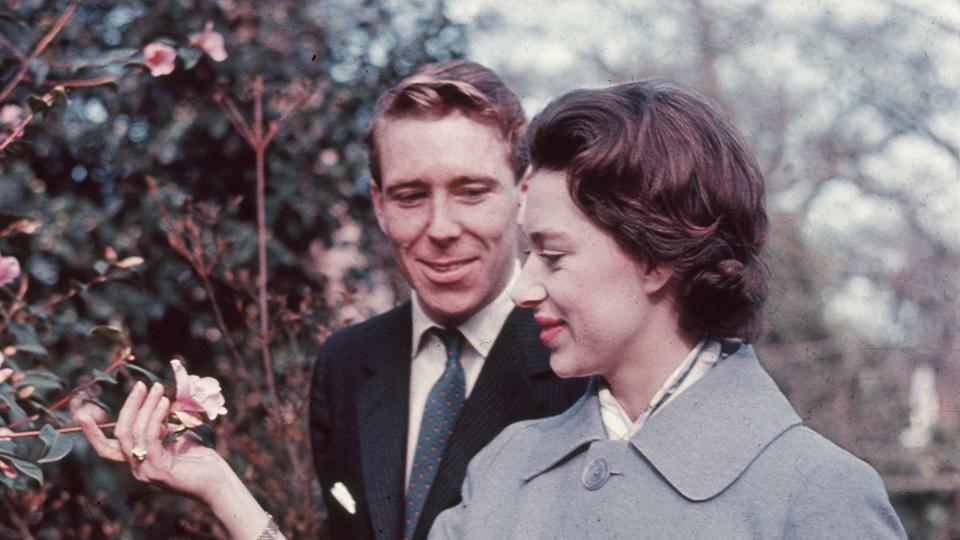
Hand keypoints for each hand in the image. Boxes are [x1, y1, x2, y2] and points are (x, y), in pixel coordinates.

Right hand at [77, 380, 227, 503]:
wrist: (218, 482)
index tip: (82, 414)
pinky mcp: (158, 469)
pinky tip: (166, 402)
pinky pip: (150, 437)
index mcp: (138, 461)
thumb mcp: (176, 438)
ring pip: (133, 432)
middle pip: (120, 433)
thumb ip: (161, 426)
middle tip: (142, 385)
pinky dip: (155, 416)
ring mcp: (145, 470)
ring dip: (146, 406)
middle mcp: (137, 468)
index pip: (108, 448)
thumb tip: (156, 404)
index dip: (93, 434)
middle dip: (129, 406)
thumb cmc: (201, 460)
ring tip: (159, 389)